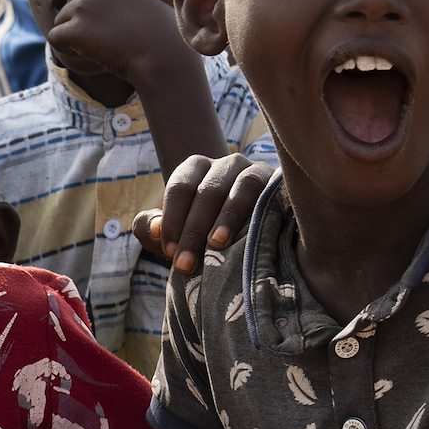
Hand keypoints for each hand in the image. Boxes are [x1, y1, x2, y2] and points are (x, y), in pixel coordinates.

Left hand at [44, 0, 191, 88]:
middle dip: (81, 23)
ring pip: (60, 22)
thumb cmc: (149, 32)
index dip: (89, 11)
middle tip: (110, 33)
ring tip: (105, 42)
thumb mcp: (127, 0)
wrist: (161, 52)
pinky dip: (66, 49)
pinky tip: (90, 51)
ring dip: (76, 37)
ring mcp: (82, 5)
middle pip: (66, 6)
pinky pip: (54, 38)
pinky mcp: (75, 28)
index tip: (110, 21)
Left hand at [132, 153, 276, 274]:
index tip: (169, 253)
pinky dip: (258, 211)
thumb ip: (151, 229)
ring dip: (227, 216)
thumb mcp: (172, 233)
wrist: (247, 240)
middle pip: (207, 190)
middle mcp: (225, 164)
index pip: (180, 188)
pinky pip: (268, 191)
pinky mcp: (277, 183)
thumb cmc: (200, 235)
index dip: (172, 221)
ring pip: (241, 186)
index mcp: (195, 168)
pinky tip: (251, 234)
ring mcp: (254, 170)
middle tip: (186, 264)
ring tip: (216, 244)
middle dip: (194, 229)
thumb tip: (156, 227)